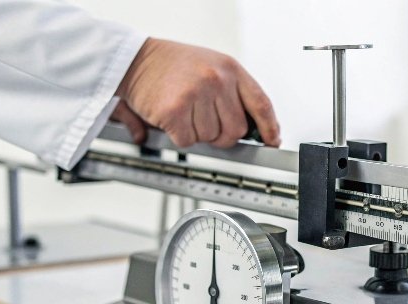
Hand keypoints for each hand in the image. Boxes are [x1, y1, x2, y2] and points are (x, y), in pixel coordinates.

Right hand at [116, 38, 280, 147]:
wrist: (135, 59)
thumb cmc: (173, 65)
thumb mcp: (211, 66)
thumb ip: (233, 93)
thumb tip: (252, 128)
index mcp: (230, 69)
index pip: (260, 104)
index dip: (269, 127)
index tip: (272, 141)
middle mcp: (217, 79)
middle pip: (236, 130)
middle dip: (222, 135)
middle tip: (205, 122)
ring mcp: (196, 94)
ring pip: (210, 137)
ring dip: (197, 133)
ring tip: (185, 112)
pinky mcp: (175, 110)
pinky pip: (188, 141)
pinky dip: (179, 136)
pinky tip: (172, 118)